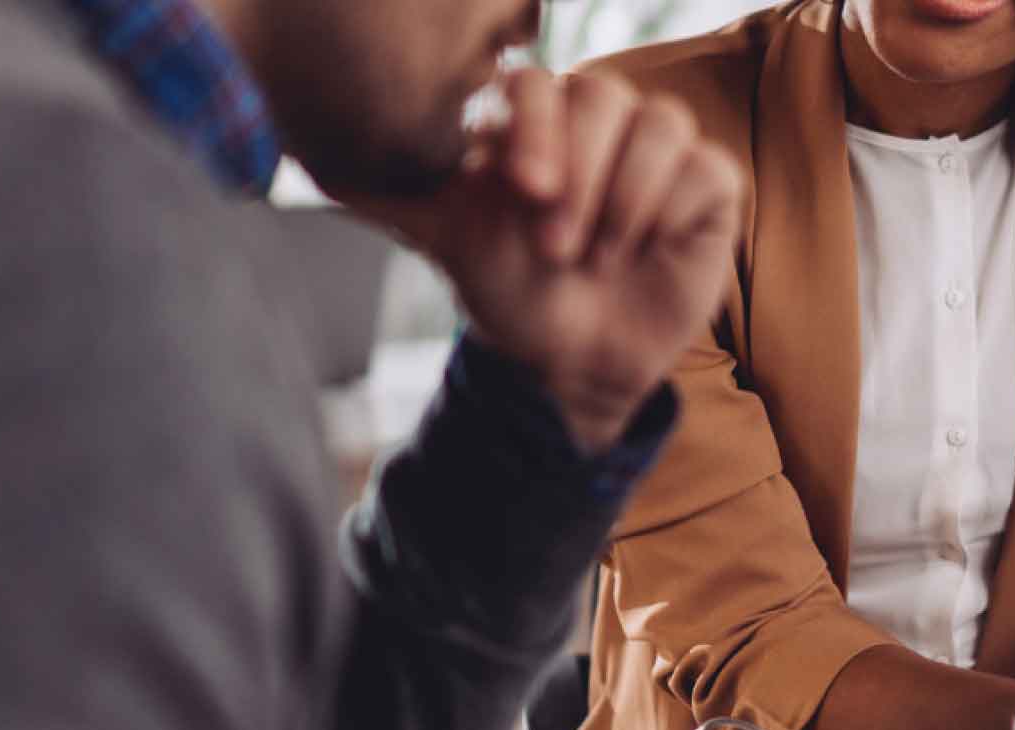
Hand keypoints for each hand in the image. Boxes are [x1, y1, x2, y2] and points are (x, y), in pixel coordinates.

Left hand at [347, 68, 743, 453]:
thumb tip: (308, 163)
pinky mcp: (706, 185)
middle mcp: (599, 120)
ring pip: (658, 124)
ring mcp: (657, 148)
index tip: (524, 191)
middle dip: (578, 175)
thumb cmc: (509, 292)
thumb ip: (390, 192)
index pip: (538, 81)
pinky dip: (668, 211)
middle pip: (602, 94)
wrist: (569, 363)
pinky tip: (640, 251)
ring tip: (595, 258)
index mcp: (535, 117)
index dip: (535, 128)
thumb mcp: (446, 237)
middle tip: (556, 245)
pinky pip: (703, 167)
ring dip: (623, 199)